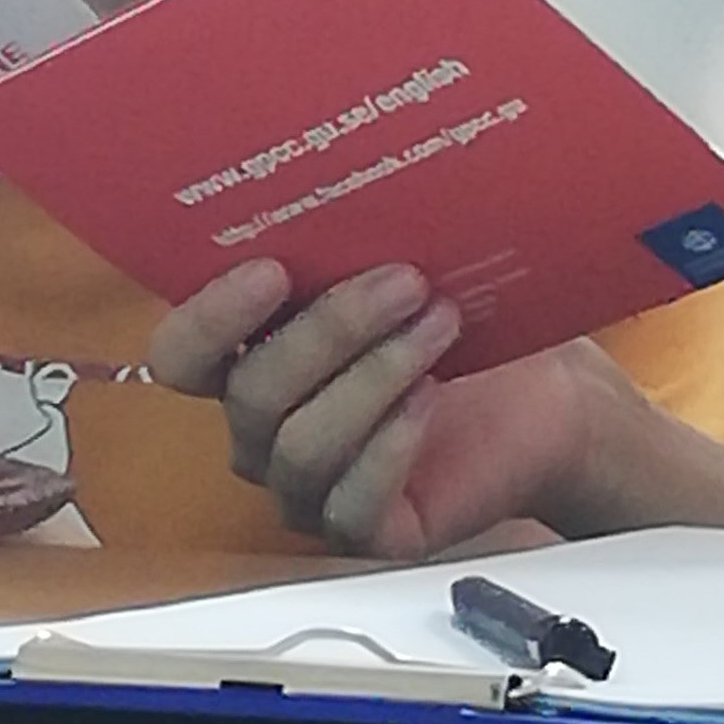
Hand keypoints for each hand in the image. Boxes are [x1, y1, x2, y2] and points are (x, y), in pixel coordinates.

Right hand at [147, 260, 636, 556]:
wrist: (542, 395)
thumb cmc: (452, 319)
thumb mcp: (394, 269)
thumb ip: (344, 250)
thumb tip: (336, 189)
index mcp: (248, 359)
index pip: (181, 356)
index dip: (211, 317)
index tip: (272, 268)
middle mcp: (264, 430)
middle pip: (253, 396)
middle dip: (330, 331)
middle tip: (404, 281)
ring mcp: (308, 489)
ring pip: (301, 448)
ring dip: (373, 378)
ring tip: (438, 324)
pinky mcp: (365, 534)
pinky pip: (350, 507)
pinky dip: (389, 447)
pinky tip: (429, 398)